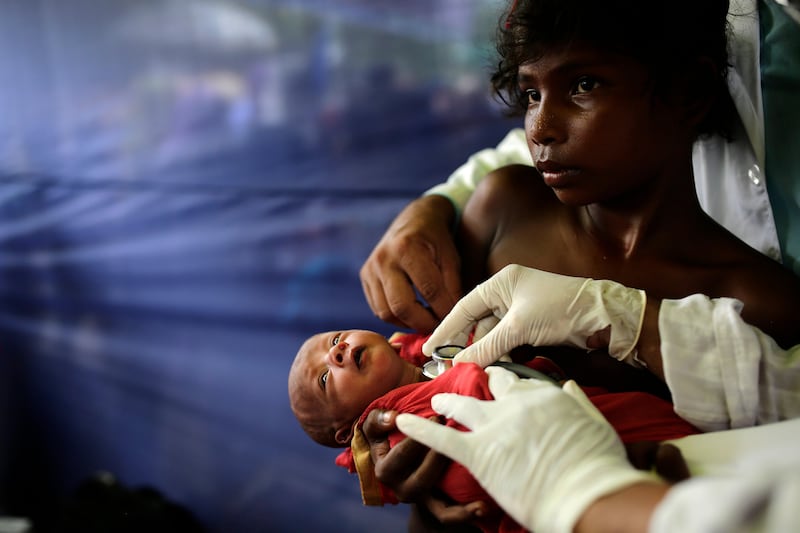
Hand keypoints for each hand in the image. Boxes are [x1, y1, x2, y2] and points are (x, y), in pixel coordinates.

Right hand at [360, 195, 461, 332]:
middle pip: (401, 306)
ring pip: (386, 313)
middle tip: (440, 328)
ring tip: (427, 322)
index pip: (429, 291)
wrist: (414, 219)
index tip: (455, 322)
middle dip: (423, 323)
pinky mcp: (365, 277)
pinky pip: (378, 308)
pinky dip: (396, 317)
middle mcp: (383, 259)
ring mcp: (370, 269)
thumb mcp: (451, 259)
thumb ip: (452, 288)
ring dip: (409, 324)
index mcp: (407, 248)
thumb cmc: (437, 239)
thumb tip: (454, 321)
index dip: (444, 311)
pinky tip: (413, 314)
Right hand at [363, 409, 486, 525]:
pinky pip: (449, 515)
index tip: (437, 418)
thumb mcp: (378, 429)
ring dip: (458, 495)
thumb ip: (378, 420)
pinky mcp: (437, 508)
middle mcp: (402, 490)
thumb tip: (393, 417)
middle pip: (422, 478)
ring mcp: (421, 500)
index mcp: (385, 471)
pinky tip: (483, 507)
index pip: (401, 455)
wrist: (405, 468)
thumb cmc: (391, 440)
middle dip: (441, 457)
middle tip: (459, 437)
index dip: (419, 437)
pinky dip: (466, 514)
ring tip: (478, 477)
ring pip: (438, 503)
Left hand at [397, 367, 655, 532]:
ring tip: (436, 400)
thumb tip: (568, 387)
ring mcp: (495, 427)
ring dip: (446, 402)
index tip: (501, 385)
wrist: (587, 495)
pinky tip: (403, 421)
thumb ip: (578, 403)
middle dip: (479, 383)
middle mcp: (516, 405)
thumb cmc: (600, 467)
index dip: (508, 386)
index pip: (519, 384)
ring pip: (462, 405)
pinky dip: (419, 429)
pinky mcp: (479, 453)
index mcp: (545, 397)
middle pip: (490, 387)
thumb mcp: (596, 424)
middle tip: (470, 382)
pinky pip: (441, 437)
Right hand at [423, 264, 645, 366]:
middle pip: (476, 322)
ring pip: (492, 334)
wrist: (605, 318)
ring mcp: (521, 310)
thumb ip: (487, 347)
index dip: (446, 330)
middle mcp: (508, 292)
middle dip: (463, 344)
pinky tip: (494, 367)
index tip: (429, 350)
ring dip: (483, 352)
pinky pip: (507, 341)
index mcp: (502, 282)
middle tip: (446, 366)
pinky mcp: (533, 325)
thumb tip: (458, 365)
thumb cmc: (561, 310)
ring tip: (471, 371)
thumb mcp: (519, 328)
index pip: (464, 307)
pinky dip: (500, 354)